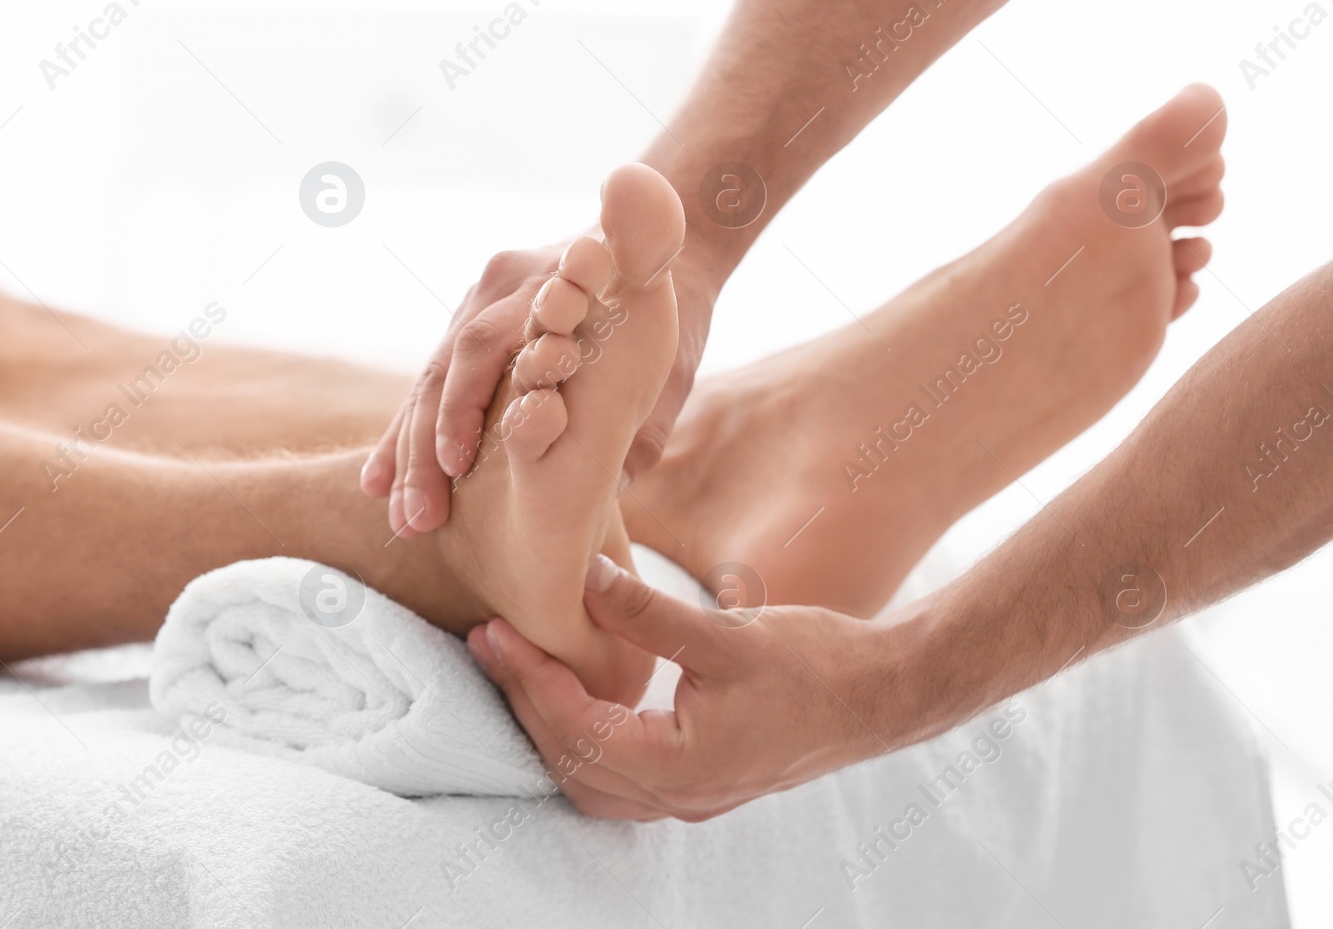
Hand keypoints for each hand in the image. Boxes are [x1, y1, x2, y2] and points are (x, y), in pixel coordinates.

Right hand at [360, 239, 714, 537]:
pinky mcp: (468, 318)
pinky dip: (409, 432)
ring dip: (409, 449)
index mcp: (549, 284)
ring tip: (402, 517)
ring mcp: (479, 298)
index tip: (455, 465)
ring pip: (431, 376)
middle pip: (448, 365)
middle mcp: (504, 284)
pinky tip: (381, 483)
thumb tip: (613, 484)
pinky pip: (431, 379)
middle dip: (424, 447)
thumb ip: (643, 423)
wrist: (664, 245)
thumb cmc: (678, 316)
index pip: (486, 345)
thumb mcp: (674, 368)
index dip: (465, 406)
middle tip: (419, 518)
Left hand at [466, 558, 913, 820]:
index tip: (495, 631)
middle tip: (490, 645)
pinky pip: (621, 782)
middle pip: (572, 764)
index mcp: (680, 766)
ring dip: (550, 731)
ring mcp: (693, 800)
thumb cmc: (816, 664)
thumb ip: (645, 611)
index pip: (576, 727)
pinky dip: (585, 744)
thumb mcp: (726, 632)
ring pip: (592, 783)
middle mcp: (680, 798)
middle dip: (525, 703)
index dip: (528, 678)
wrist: (885, 695)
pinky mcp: (703, 785)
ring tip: (519, 671)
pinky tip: (574, 700)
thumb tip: (579, 576)